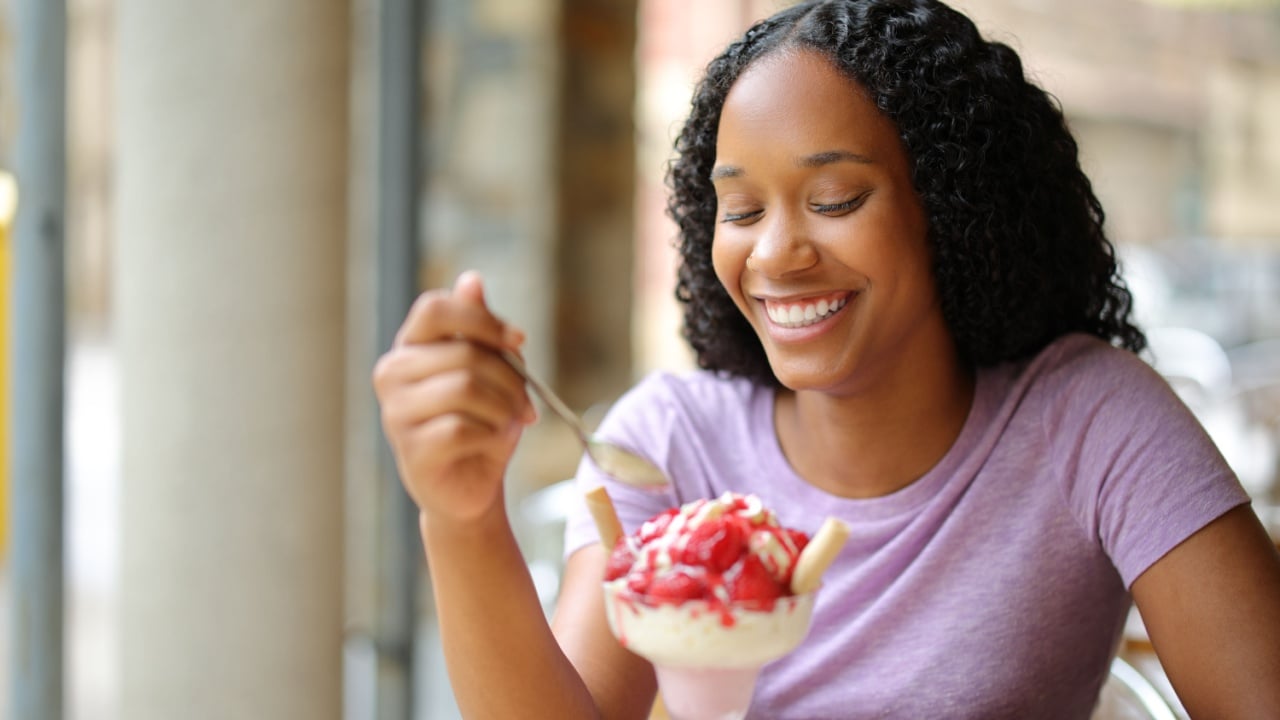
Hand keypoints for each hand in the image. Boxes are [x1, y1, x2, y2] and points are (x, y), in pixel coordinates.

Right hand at [372, 270, 535, 522]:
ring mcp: (395, 413)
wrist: (471, 486)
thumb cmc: (480, 421)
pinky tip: (490, 443)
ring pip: (465, 388)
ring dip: (503, 407)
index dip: (482, 320)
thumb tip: (471, 280)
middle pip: (464, 353)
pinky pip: (462, 427)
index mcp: (410, 347)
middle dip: (509, 378)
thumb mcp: (489, 370)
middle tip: (525, 403)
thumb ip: (478, 329)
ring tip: (510, 422)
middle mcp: (392, 374)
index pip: (435, 308)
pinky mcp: (411, 450)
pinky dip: (490, 434)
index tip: (519, 340)